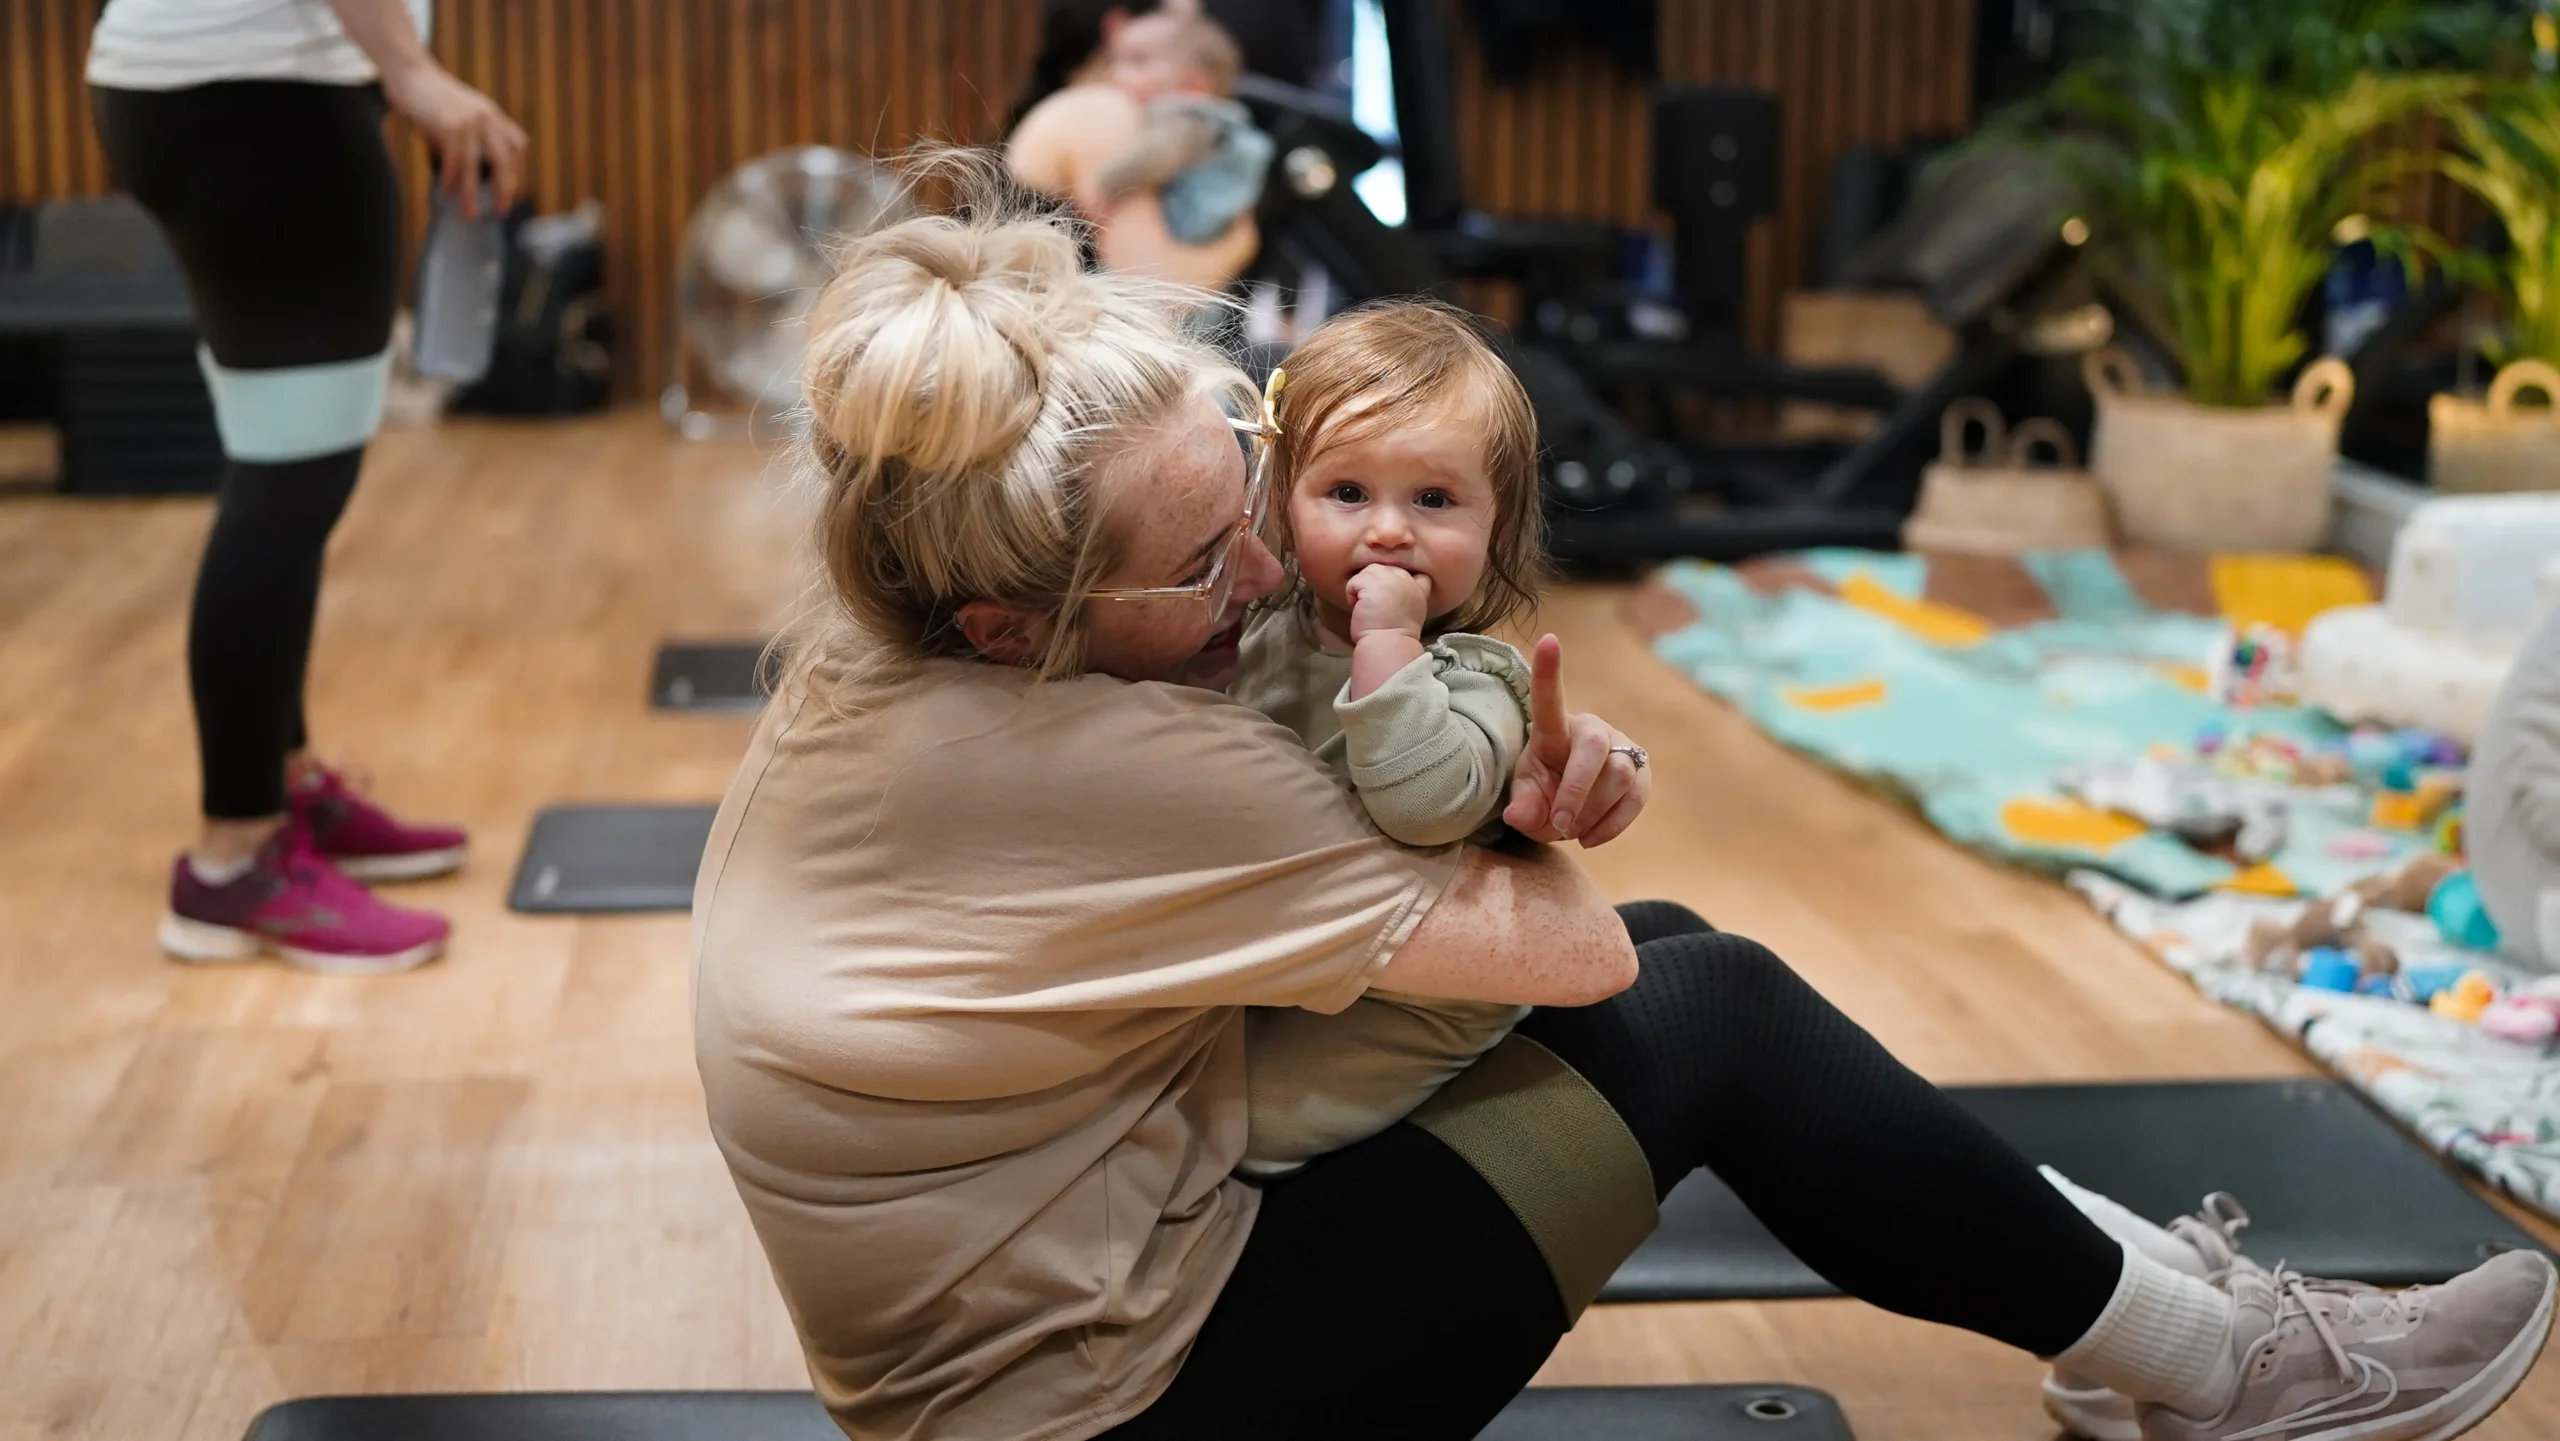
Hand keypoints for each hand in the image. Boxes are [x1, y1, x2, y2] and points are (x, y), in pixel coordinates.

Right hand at [384, 62, 527, 216]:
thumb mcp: (459, 116)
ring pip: (477, 165)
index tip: (512, 190)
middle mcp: (487, 116)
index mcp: (493, 114)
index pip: (517, 145)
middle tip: (501, 209)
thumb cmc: (431, 98)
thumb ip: (470, 139)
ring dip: (472, 192)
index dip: (517, 170)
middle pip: (505, 159)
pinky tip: (447, 190)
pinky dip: (451, 179)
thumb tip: (470, 176)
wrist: (410, 73)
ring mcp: (470, 120)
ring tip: (468, 212)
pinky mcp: (451, 125)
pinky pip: (455, 160)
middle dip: (505, 187)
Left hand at [1346, 564, 1431, 642]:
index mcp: (1418, 589)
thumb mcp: (1412, 612)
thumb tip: (1389, 588)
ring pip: (1368, 571)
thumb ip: (1406, 595)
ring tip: (1364, 605)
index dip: (1396, 578)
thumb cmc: (1394, 636)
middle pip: (1384, 568)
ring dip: (1361, 586)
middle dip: (1374, 582)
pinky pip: (1355, 581)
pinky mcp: (1373, 584)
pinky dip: (1351, 593)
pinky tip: (1357, 607)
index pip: (1410, 571)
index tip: (1388, 595)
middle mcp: (1406, 580)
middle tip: (1373, 604)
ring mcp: (1390, 580)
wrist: (1387, 646)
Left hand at [1502, 634, 1651, 847]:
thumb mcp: (1525, 798)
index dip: (1549, 672)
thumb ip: (1522, 806)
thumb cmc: (1543, 790)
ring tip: (1571, 831)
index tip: (1549, 639)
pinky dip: (1612, 825)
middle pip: (1594, 748)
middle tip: (1559, 825)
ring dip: (1593, 812)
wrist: (1571, 804)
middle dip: (1577, 791)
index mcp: (1553, 729)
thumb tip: (1519, 817)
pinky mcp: (1642, 772)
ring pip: (1619, 776)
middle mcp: (1591, 730)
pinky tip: (1590, 838)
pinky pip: (1636, 798)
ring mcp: (1621, 748)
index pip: (1549, 700)